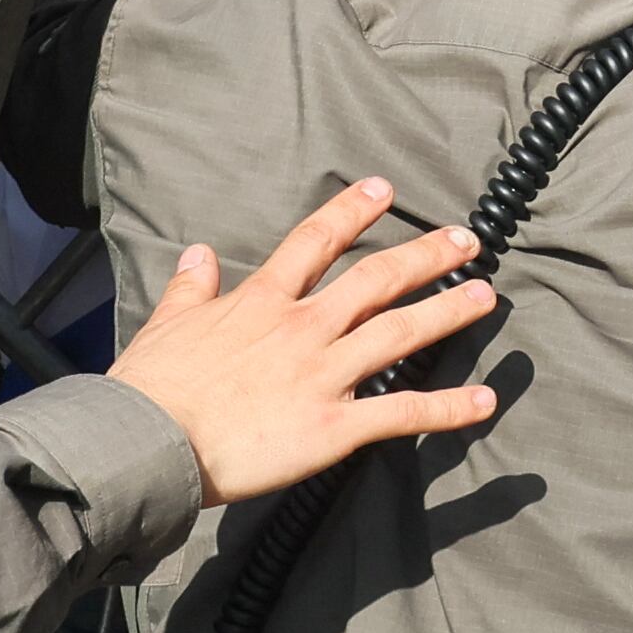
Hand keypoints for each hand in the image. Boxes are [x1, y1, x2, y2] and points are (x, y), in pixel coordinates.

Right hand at [107, 179, 500, 505]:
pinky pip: (402, 413)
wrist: (147, 442)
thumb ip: (189, 287)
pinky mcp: (333, 427)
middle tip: (467, 241)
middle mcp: (302, 328)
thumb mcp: (165, 324)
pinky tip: (483, 401)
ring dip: (447, 312)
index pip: (315, 242)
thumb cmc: (150, 388)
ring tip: (486, 296)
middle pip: (376, 280)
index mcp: (261, 301)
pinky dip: (447, 408)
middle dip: (426, 257)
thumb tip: (197, 254)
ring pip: (399, 334)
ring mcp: (322, 375)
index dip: (352, 212)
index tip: (384, 190)